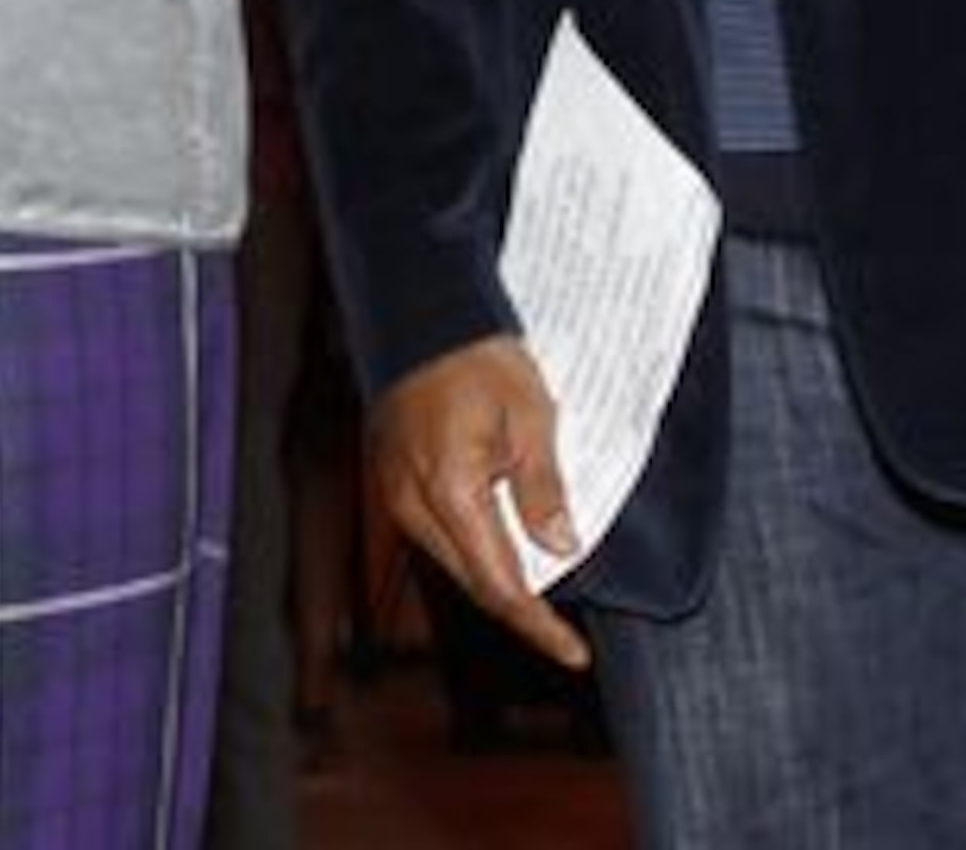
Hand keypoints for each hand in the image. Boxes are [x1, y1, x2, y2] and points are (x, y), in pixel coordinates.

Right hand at [369, 335, 589, 670]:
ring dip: (496, 577)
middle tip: (564, 628)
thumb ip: (542, 489)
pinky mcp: (392, 481)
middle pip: (472, 582)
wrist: (424, 314)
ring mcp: (396, 495)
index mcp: (451, 492)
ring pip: (453, 562)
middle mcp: (414, 505)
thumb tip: (560, 548)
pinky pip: (437, 533)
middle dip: (520, 608)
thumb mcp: (531, 417)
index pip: (500, 585)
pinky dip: (473, 547)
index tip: (573, 652)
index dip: (539, 626)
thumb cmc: (478, 356)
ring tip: (541, 583)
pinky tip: (502, 540)